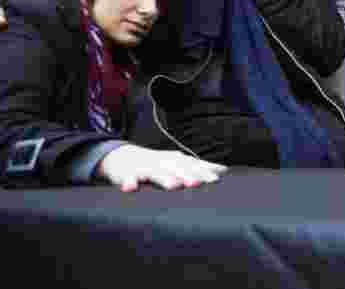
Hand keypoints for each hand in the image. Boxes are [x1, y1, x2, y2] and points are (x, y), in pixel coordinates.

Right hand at [97, 144, 226, 191]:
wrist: (120, 156)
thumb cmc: (155, 163)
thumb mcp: (177, 163)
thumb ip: (198, 167)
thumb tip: (224, 169)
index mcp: (176, 160)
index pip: (193, 166)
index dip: (204, 172)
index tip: (216, 180)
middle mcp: (163, 162)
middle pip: (177, 168)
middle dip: (188, 176)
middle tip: (198, 184)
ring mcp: (145, 167)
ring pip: (156, 173)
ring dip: (164, 179)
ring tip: (173, 186)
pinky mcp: (127, 174)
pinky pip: (128, 179)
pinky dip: (129, 182)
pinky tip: (130, 188)